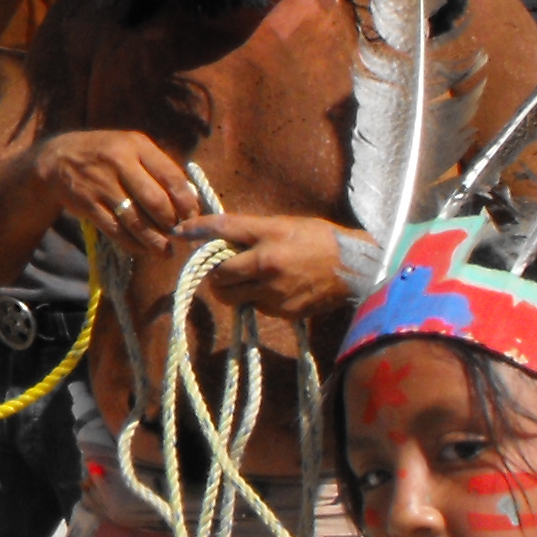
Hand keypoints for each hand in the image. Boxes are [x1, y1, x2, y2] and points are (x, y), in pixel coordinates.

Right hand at [25, 128, 199, 262]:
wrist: (58, 158)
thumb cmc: (106, 155)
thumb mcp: (132, 149)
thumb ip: (159, 169)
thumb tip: (190, 200)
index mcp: (137, 146)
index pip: (172, 177)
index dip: (187, 203)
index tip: (193, 218)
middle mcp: (120, 162)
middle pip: (155, 202)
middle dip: (172, 225)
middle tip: (180, 237)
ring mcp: (101, 184)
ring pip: (135, 221)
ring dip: (154, 241)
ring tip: (165, 252)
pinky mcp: (87, 204)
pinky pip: (115, 230)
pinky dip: (131, 243)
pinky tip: (142, 249)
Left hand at [187, 212, 363, 319]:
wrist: (357, 269)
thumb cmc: (322, 239)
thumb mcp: (287, 224)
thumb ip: (254, 231)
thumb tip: (222, 237)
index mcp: (270, 236)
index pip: (224, 229)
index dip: (197, 230)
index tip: (180, 232)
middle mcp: (267, 265)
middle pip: (218, 273)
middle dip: (214, 271)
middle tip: (220, 265)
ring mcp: (274, 292)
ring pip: (231, 295)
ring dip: (229, 287)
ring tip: (243, 278)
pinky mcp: (282, 311)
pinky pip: (254, 306)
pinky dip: (253, 298)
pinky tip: (270, 288)